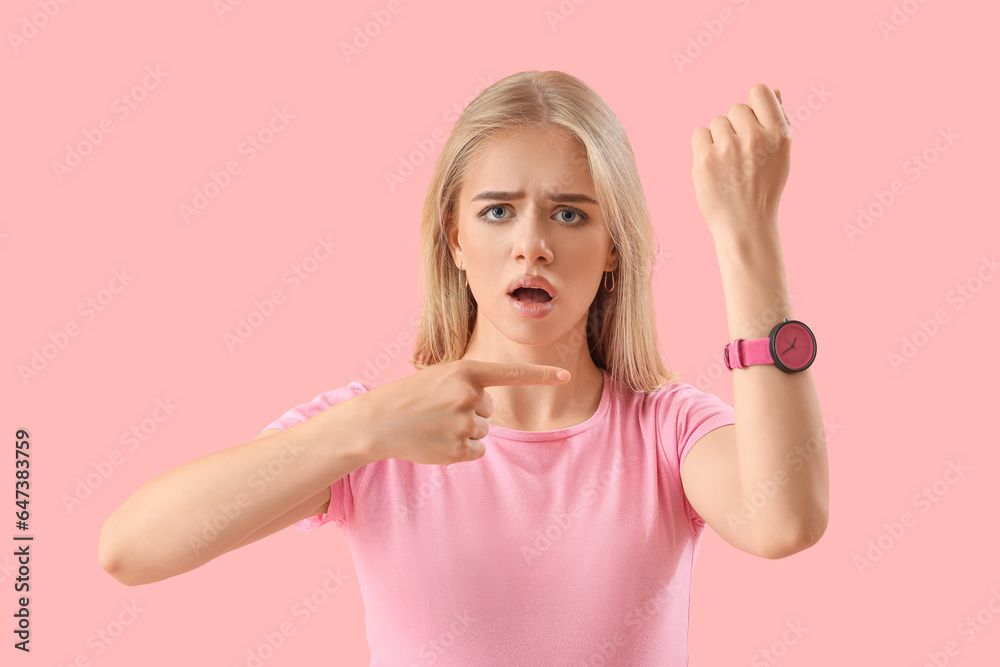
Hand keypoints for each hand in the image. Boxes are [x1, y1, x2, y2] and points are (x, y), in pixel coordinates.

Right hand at [346, 359, 569, 465]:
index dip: (542, 375)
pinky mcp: (458, 449)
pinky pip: (477, 451)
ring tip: (435, 426)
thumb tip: (489, 407)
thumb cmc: (410, 397)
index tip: (565, 375)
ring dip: (464, 432)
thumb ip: (469, 384)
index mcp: (466, 371)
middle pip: (490, 410)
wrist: (378, 421)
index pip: (512, 373)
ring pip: (483, 431)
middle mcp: (469, 395)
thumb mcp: (440, 378)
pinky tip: (438, 442)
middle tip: (439, 411)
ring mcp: (464, 423)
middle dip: (469, 412)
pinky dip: (462, 450)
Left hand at [691, 83, 791, 240]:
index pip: (760, 91)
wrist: (745, 224)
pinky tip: (713, 166)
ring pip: (716, 122)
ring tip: (728, 164)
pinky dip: (703, 147)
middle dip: (736, 127)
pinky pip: (699, 134)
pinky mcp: (705, 158)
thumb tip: (776, 90)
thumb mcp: (781, 154)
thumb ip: (777, 120)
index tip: (752, 124)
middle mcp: (754, 137)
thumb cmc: (764, 188)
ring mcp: (728, 147)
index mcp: (778, 134)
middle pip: (736, 109)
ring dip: (719, 138)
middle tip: (741, 156)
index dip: (754, 105)